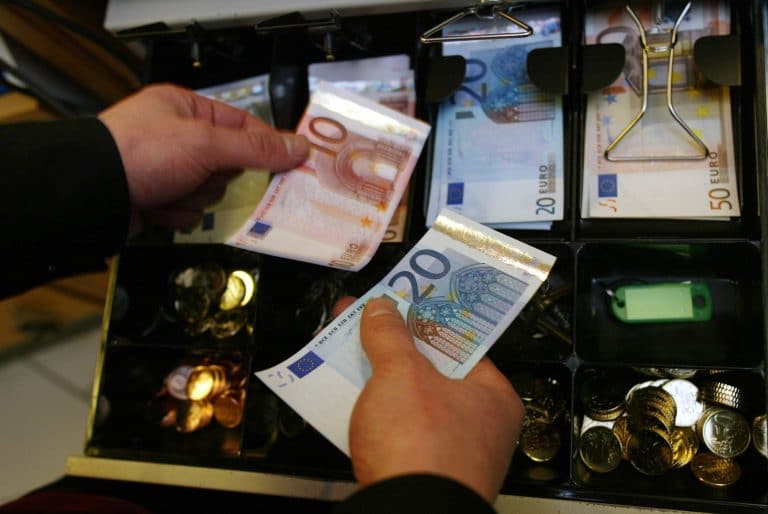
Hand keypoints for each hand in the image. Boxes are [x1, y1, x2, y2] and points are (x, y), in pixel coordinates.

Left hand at [98, 84, 308, 229]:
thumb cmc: (141, 153)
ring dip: (195, 197)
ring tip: (170, 190)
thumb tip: (300, 147)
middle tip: (200, 175)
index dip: (265, 146)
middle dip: (216, 177)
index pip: (243, 126)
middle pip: (230, 165)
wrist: (91, 193)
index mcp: (187, 108)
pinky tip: (158, 205)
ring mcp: (168, 168)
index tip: (290, 164)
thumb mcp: (206, 144)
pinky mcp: (159, 196)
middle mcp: (179, 135)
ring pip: (211, 191)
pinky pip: (190, 210)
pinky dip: (177, 212)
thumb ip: (255, 148)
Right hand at [341, 296, 524, 503]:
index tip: (401, 303)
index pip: (460, 342)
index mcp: (492, 397)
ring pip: (413, 403)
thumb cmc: (424, 451)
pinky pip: (398, 432)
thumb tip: (381, 310)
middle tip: (369, 325)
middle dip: (395, 349)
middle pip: (433, 372)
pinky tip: (351, 400)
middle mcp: (480, 427)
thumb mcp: (401, 375)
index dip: (425, 318)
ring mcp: (452, 453)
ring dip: (382, 381)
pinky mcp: (423, 474)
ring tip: (352, 356)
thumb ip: (390, 337)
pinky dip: (377, 415)